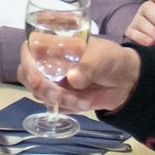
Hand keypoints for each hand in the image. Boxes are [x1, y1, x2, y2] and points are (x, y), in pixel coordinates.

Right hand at [18, 34, 139, 113]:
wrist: (127, 82)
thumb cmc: (111, 59)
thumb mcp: (101, 56)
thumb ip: (87, 66)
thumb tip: (72, 79)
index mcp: (54, 47)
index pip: (28, 52)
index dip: (27, 64)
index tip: (37, 79)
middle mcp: (49, 64)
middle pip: (27, 76)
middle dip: (42, 88)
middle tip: (59, 95)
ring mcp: (54, 83)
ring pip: (40, 94)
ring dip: (59, 100)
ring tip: (82, 100)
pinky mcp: (62, 99)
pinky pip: (55, 106)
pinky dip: (69, 107)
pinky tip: (85, 104)